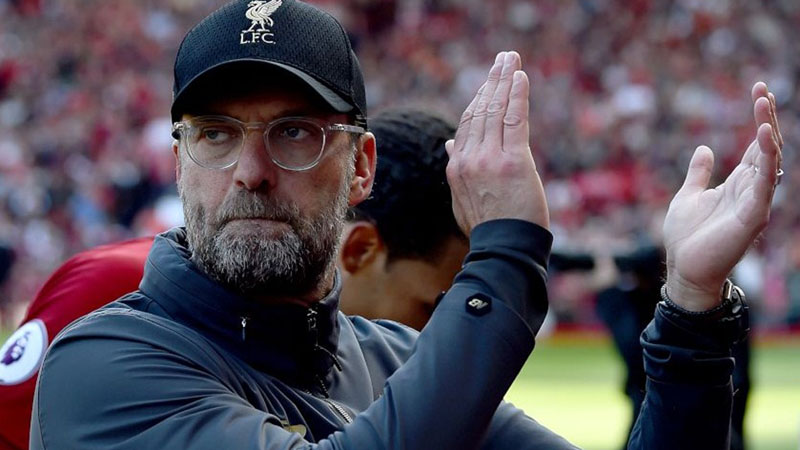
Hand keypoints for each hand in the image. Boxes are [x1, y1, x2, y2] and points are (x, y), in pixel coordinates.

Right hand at [445, 51, 548, 235]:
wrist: (503, 248)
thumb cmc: (488, 227)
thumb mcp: (462, 198)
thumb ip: (458, 168)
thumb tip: (451, 144)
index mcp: (456, 166)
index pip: (467, 124)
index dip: (480, 99)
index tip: (489, 82)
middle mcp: (469, 158)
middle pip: (479, 110)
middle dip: (492, 81)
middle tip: (502, 59)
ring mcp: (489, 158)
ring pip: (495, 110)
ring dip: (504, 80)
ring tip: (510, 60)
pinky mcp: (513, 160)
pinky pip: (514, 119)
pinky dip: (516, 95)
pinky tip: (520, 78)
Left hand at [663, 82, 782, 310]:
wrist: (685, 269)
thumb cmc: (686, 237)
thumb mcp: (688, 195)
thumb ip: (699, 173)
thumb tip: (703, 148)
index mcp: (738, 184)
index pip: (756, 146)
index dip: (760, 119)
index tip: (759, 91)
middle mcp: (751, 190)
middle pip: (767, 147)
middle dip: (767, 117)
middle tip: (763, 90)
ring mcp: (755, 202)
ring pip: (770, 160)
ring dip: (769, 131)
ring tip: (764, 103)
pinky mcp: (753, 215)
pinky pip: (765, 183)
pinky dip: (767, 159)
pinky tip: (765, 136)